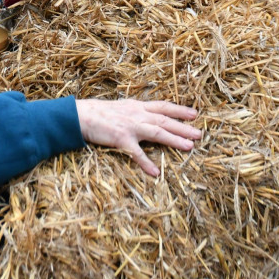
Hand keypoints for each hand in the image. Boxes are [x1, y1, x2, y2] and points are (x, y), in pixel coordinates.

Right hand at [75, 99, 200, 176]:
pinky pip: (136, 153)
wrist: (79, 115)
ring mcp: (130, 126)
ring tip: (189, 147)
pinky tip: (155, 172)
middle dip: (183, 127)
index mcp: (137, 106)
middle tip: (199, 134)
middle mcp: (137, 114)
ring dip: (174, 140)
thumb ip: (134, 111)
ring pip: (157, 132)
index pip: (162, 106)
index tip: (194, 113)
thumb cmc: (97, 112)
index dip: (179, 110)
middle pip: (165, 120)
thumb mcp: (120, 107)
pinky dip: (146, 163)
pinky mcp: (121, 139)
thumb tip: (145, 116)